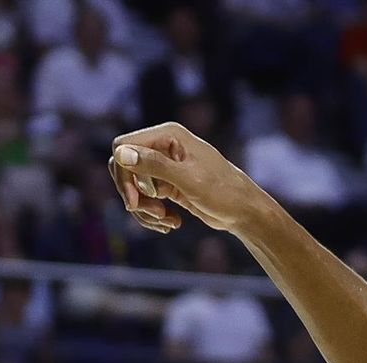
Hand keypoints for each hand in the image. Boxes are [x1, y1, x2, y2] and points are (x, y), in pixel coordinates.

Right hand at [107, 122, 265, 234]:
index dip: (123, 174)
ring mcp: (165, 166)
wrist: (245, 213)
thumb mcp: (188, 179)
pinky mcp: (168, 184)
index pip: (123, 147)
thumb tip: (121, 153)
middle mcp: (163, 145)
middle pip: (124, 167)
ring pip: (133, 186)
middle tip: (153, 213)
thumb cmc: (224, 193)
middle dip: (134, 194)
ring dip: (144, 208)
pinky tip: (172, 223)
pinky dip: (153, 214)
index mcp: (168, 135)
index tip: (134, 201)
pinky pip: (145, 198)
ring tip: (166, 221)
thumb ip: (155, 165)